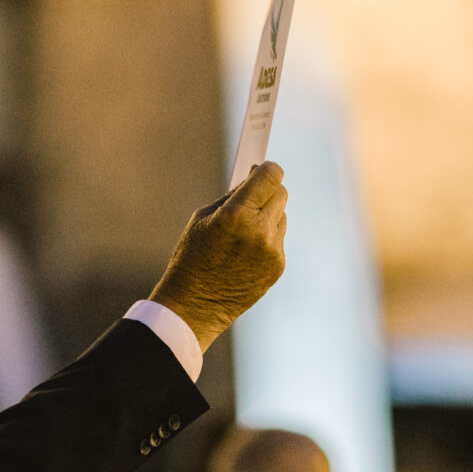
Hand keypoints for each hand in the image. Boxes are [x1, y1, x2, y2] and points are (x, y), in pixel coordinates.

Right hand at [147, 162, 286, 351]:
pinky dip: (267, 238)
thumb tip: (253, 181)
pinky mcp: (277, 266)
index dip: (268, 169)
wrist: (194, 304)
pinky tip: (246, 250)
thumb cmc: (191, 258)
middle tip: (254, 195)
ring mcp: (271, 250)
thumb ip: (231, 198)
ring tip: (244, 229)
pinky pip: (278, 239)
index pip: (270, 176)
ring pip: (281, 216)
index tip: (264, 167)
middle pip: (281, 193)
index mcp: (236, 214)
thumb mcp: (203, 219)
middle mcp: (259, 231)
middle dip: (268, 190)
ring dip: (268, 215)